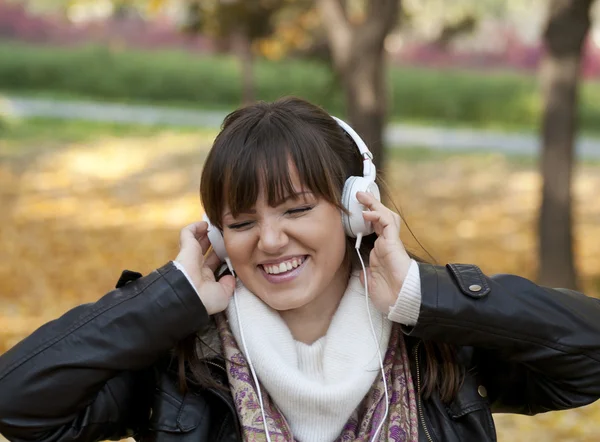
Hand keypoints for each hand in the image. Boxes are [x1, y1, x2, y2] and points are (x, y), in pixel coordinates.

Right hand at [175, 221, 234, 314]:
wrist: (189, 296)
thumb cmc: (205, 299)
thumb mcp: (223, 295)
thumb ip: (228, 285)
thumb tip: (231, 277)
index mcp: (205, 279)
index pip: (214, 263)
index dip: (222, 255)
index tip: (233, 249)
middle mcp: (198, 267)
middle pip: (206, 250)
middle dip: (215, 242)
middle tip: (225, 234)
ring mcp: (191, 257)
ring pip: (196, 241)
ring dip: (205, 233)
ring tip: (216, 226)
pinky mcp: (186, 248)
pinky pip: (187, 233)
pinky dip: (194, 227)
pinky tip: (204, 224)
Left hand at [356, 192, 411, 313]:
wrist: (403, 302)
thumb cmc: (390, 296)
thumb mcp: (372, 284)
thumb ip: (367, 275)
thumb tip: (362, 272)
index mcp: (380, 253)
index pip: (374, 230)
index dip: (367, 218)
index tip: (356, 210)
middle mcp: (386, 245)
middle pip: (380, 219)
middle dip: (370, 205)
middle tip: (358, 195)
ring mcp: (391, 243)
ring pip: (385, 217)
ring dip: (374, 205)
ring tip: (362, 196)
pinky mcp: (394, 242)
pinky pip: (387, 224)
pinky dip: (377, 215)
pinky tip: (366, 212)